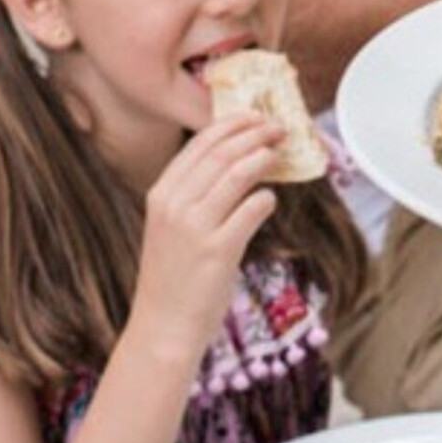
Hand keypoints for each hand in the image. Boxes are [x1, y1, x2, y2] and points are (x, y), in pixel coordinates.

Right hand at [131, 116, 284, 362]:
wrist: (164, 325)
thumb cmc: (173, 278)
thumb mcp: (171, 228)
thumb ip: (194, 197)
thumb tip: (234, 165)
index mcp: (161, 194)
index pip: (199, 145)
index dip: (231, 125)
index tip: (255, 117)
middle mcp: (174, 205)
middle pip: (222, 153)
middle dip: (255, 134)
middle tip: (279, 129)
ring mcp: (195, 226)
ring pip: (237, 174)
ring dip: (263, 158)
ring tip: (280, 152)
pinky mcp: (218, 250)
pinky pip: (251, 209)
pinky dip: (265, 199)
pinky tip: (270, 199)